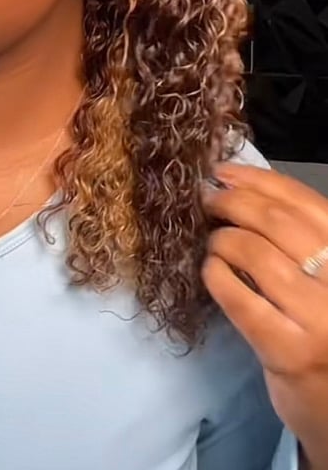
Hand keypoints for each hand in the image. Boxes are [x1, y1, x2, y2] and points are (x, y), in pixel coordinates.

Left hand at [202, 165, 327, 469]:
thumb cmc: (327, 328)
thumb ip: (299, 236)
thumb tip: (238, 186)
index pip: (306, 202)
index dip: (258, 180)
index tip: (224, 171)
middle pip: (278, 222)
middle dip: (233, 202)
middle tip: (208, 200)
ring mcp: (321, 319)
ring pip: (257, 253)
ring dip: (223, 239)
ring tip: (213, 241)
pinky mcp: (290, 352)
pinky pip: (240, 299)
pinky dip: (217, 275)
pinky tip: (211, 271)